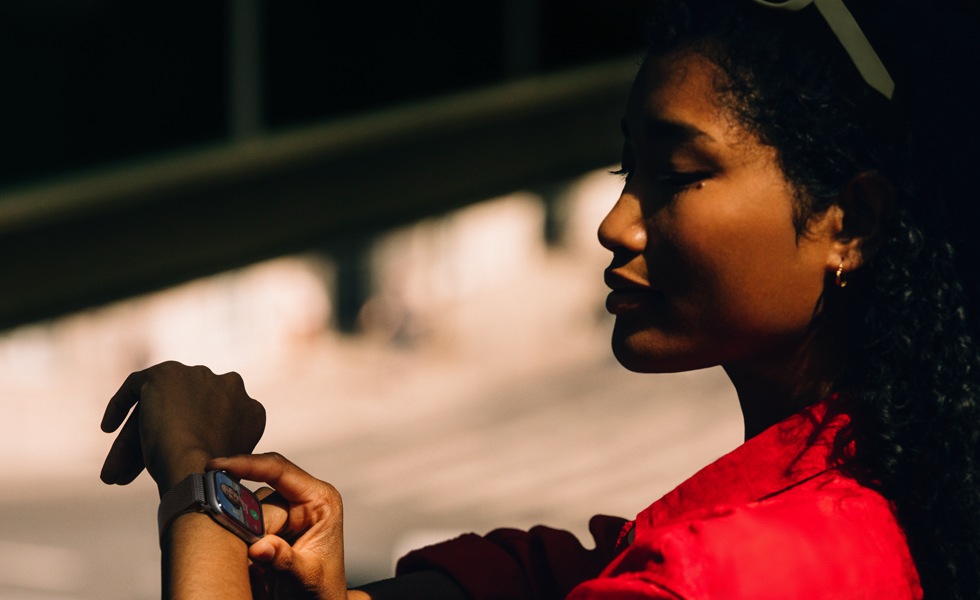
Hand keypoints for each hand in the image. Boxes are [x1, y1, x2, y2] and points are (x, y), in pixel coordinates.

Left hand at [100, 361, 265, 492]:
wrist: (196, 469)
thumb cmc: (208, 478)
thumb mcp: (225, 461)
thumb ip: (217, 445)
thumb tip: (196, 455)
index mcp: (251, 410)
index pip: (214, 421)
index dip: (192, 442)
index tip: (173, 464)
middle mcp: (230, 385)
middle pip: (186, 412)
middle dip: (160, 442)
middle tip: (132, 476)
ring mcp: (199, 375)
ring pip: (160, 408)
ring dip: (136, 440)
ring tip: (114, 475)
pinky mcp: (167, 373)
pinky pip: (137, 386)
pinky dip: (120, 406)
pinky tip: (108, 428)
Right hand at [207, 453, 346, 599]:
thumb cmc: (322, 590)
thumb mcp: (308, 577)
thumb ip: (285, 560)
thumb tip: (261, 546)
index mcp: (320, 500)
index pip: (280, 470)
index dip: (248, 464)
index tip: (219, 467)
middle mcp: (300, 499)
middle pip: (256, 497)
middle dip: (246, 523)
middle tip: (249, 550)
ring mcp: (281, 512)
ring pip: (244, 512)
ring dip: (241, 535)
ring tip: (254, 561)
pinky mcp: (265, 526)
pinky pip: (239, 524)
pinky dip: (235, 538)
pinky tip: (246, 557)